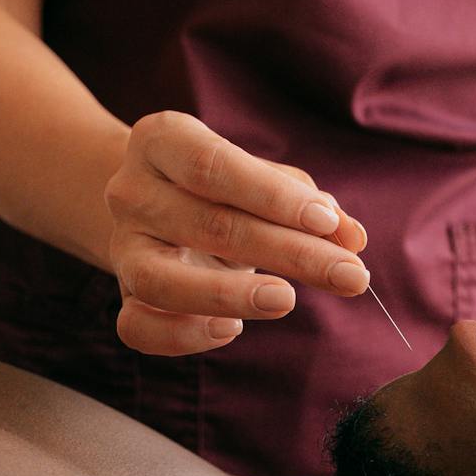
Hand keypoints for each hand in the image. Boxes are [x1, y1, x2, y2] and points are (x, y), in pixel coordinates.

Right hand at [101, 111, 370, 354]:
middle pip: (209, 225)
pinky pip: (138, 328)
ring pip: (162, 281)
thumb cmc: (226, 188)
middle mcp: (131, 191)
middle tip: (350, 276)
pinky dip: (185, 335)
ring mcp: (122, 247)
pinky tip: (233, 329)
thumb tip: (353, 238)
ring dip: (230, 296)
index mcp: (162, 141)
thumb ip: (312, 206)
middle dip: (289, 253)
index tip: (328, 222)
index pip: (213, 166)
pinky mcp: (122, 296)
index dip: (273, 196)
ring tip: (286, 300)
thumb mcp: (266, 181)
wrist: (154, 206)